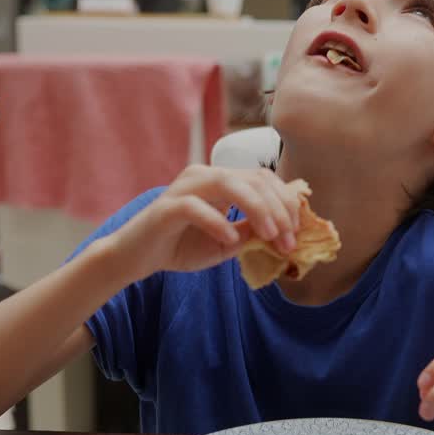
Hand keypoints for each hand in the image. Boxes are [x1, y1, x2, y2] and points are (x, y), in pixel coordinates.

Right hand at [108, 164, 302, 281]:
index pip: (263, 179)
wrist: (136, 258)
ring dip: (256, 209)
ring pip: (229, 183)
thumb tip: (284, 233)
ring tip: (270, 236)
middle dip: (278, 209)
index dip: (285, 203)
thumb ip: (252, 234)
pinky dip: (217, 222)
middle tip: (288, 240)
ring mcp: (185, 188)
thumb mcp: (227, 244)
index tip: (297, 233)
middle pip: (253, 178)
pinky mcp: (166, 207)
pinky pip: (195, 207)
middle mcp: (205, 176)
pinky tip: (230, 239)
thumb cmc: (181, 246)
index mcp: (222, 181)